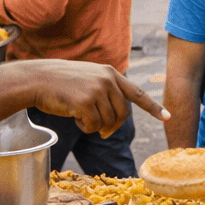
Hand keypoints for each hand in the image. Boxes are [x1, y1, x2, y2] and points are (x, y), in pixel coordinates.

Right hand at [31, 60, 168, 136]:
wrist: (36, 79)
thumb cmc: (60, 82)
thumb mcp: (88, 78)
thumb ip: (105, 90)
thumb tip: (116, 119)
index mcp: (110, 73)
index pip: (137, 93)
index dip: (153, 107)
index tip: (167, 118)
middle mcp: (107, 80)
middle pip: (123, 114)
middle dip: (113, 126)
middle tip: (101, 131)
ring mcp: (97, 90)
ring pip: (108, 121)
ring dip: (95, 126)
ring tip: (80, 117)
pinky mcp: (85, 102)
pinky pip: (94, 125)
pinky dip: (86, 127)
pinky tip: (74, 119)